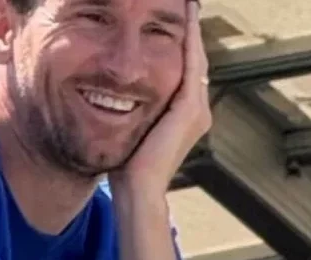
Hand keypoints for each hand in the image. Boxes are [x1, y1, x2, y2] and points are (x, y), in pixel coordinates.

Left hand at [108, 1, 210, 197]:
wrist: (138, 190)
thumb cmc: (128, 169)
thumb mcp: (131, 132)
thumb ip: (132, 113)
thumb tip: (114, 100)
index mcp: (184, 115)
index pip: (183, 70)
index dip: (179, 44)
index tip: (172, 20)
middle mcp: (196, 109)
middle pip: (193, 59)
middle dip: (188, 30)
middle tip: (185, 4)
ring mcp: (197, 108)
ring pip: (195, 55)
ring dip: (191, 27)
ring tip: (187, 3)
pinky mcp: (190, 109)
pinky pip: (190, 60)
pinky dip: (189, 36)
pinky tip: (186, 13)